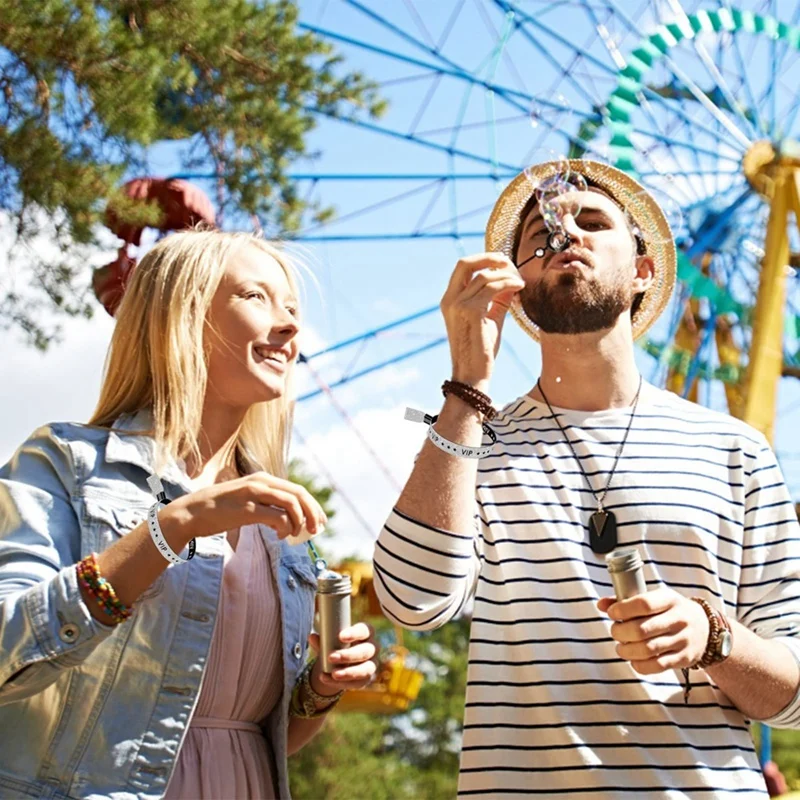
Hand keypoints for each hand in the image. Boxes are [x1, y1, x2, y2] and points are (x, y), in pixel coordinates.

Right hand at [162, 472, 327, 542]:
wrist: (191, 513)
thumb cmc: (219, 510)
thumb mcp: (246, 499)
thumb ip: (266, 502)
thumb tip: (289, 519)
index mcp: (262, 478)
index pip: (297, 490)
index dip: (313, 506)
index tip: (319, 522)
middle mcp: (260, 482)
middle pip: (299, 494)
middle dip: (313, 513)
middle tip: (316, 530)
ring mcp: (253, 494)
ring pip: (291, 504)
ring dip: (300, 522)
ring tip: (294, 535)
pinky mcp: (246, 509)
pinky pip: (277, 517)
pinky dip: (285, 528)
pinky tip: (280, 536)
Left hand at [308, 623, 376, 695]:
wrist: (340, 663)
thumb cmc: (338, 645)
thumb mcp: (330, 641)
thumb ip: (323, 640)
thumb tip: (312, 637)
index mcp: (365, 633)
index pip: (364, 630)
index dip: (354, 633)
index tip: (341, 637)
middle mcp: (372, 648)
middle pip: (366, 651)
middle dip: (348, 655)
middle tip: (331, 657)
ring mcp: (372, 664)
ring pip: (366, 669)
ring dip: (349, 672)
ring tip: (333, 674)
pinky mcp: (367, 679)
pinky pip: (358, 683)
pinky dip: (342, 683)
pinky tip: (328, 679)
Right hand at [440, 253, 524, 389]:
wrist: (472, 375)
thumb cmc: (480, 351)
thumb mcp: (489, 320)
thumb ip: (497, 300)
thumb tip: (511, 282)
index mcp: (449, 300)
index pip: (463, 269)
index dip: (483, 261)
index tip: (503, 265)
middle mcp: (450, 300)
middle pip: (465, 263)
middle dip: (489, 257)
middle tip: (508, 262)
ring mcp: (458, 305)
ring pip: (485, 275)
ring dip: (506, 273)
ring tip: (520, 281)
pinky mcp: (471, 311)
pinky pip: (493, 287)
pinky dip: (509, 283)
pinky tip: (520, 287)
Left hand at [598, 588, 709, 674]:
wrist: (706, 629)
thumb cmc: (671, 611)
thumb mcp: (656, 599)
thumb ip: (627, 601)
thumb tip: (601, 605)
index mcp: (670, 599)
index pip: (644, 604)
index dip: (623, 610)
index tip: (612, 613)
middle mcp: (678, 619)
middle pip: (642, 629)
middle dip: (620, 632)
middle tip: (615, 632)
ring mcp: (683, 640)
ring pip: (647, 650)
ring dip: (627, 650)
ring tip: (621, 646)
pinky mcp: (684, 659)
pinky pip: (657, 666)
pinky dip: (639, 664)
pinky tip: (633, 659)